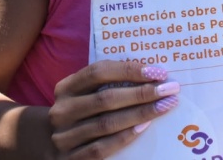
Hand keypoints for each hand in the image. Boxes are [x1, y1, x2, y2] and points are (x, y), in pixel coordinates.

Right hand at [48, 60, 179, 158]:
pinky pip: (101, 149)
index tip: (158, 72)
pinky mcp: (69, 159)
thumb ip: (107, 82)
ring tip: (163, 107)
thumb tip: (151, 73)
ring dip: (139, 114)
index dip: (129, 70)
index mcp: (65, 87)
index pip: (98, 72)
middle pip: (106, 99)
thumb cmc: (81, 110)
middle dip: (142, 93)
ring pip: (106, 124)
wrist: (53, 141)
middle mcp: (62, 110)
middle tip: (169, 90)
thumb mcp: (84, 92)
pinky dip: (124, 137)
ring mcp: (63, 136)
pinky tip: (144, 128)